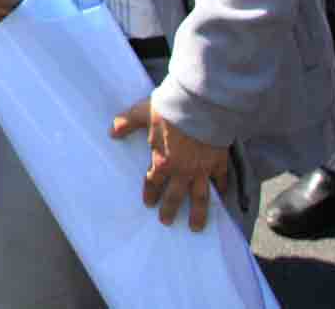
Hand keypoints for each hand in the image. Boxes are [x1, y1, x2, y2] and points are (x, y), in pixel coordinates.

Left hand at [110, 98, 228, 230]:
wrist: (199, 107)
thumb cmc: (169, 110)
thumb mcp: (142, 113)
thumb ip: (127, 123)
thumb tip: (112, 131)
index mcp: (162, 162)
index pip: (153, 182)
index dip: (151, 194)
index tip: (149, 204)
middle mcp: (182, 171)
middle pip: (175, 196)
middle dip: (170, 210)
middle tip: (167, 221)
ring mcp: (202, 169)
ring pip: (200, 197)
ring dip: (198, 213)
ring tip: (196, 227)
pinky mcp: (219, 162)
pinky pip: (221, 180)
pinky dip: (221, 189)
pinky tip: (222, 196)